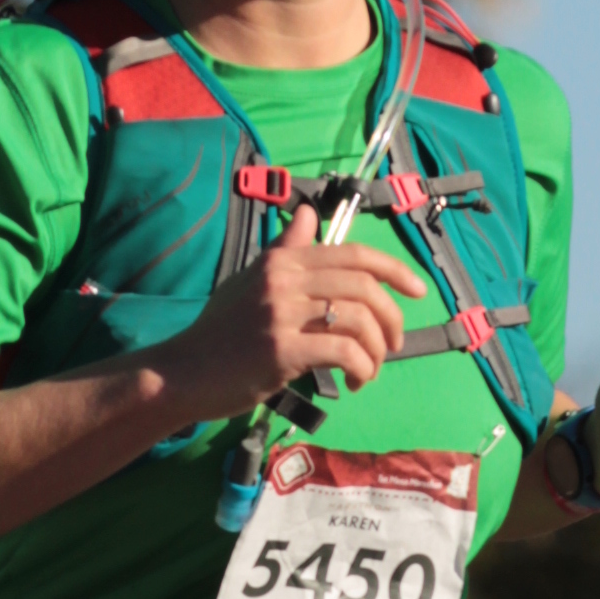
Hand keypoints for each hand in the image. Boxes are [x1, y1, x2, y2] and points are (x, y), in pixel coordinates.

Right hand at [149, 201, 416, 424]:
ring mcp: (282, 314)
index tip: (418, 290)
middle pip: (363, 286)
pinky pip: (344, 351)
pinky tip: (355, 383)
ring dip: (377, 350)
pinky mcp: (282, 350)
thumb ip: (285, 251)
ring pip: (358, 319)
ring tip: (370, 370)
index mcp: (282, 261)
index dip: (394, 269)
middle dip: (391, 317)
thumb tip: (309, 215)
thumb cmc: (220, 333)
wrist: (182, 372)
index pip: (352, 253)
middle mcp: (284, 279)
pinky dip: (361, 369)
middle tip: (393, 343)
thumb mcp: (251, 281)